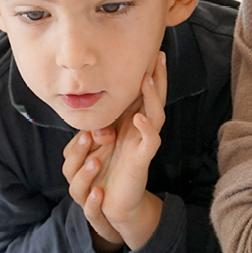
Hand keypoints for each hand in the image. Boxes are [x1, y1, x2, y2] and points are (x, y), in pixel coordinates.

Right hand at [63, 127, 120, 251]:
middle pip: (69, 167)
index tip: (94, 129)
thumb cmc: (120, 172)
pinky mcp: (97, 215)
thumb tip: (106, 124)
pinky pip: (90, 212)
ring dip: (84, 175)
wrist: (129, 203)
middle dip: (78, 152)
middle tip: (88, 138)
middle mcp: (80, 180)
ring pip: (75, 189)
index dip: (81, 140)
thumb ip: (108, 135)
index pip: (71, 151)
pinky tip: (99, 193)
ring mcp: (86, 198)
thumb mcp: (117, 151)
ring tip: (96, 162)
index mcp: (82, 164)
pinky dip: (92, 203)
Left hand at [95, 53, 167, 248]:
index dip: (147, 74)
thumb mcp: (98, 139)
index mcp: (132, 122)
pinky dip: (146, 129)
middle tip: (159, 56)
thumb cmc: (105, 168)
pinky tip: (141, 117)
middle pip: (155, 99)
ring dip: (152, 97)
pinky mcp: (143, 159)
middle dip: (157, 78)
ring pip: (155, 115)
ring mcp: (144, 143)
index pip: (142, 94)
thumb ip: (99, 121)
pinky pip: (149, 142)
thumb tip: (93, 104)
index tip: (148, 53)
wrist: (112, 199)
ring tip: (149, 79)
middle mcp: (142, 130)